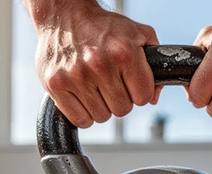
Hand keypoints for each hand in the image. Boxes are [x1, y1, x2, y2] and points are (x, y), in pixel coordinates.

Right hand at [30, 0, 161, 127]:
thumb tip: (153, 98)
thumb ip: (156, 63)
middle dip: (120, 98)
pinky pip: (80, 120)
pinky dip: (83, 113)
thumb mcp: (138, 34)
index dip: (139, 92)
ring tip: (94, 85)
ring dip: (101, 106)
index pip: (143, 98)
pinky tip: (82, 94)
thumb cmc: (103, 27)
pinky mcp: (55, 85)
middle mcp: (100, 65)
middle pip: (122, 110)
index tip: (129, 82)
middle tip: (110, 82)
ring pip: (101, 117)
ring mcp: (76, 76)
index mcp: (124, 53)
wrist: (64, 16)